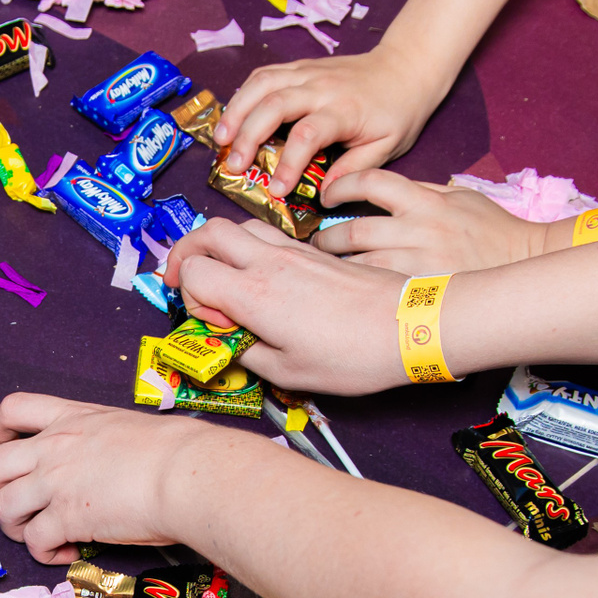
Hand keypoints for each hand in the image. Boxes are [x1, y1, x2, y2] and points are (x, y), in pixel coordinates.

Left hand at [0, 393, 212, 563]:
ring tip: (41, 533)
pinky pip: (34, 541)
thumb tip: (104, 464)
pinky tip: (67, 551)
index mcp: (69, 419)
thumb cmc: (174, 450)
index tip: (5, 445)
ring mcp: (55, 483)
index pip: (10, 410)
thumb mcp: (125, 426)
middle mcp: (53, 448)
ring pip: (1, 507)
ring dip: (15, 527)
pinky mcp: (67, 518)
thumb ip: (99, 440)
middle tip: (17, 504)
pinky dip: (44, 552)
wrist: (187, 473)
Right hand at [164, 218, 407, 394]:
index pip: (194, 271)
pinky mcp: (316, 251)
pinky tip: (262, 277)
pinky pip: (268, 233)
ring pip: (238, 225)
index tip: (212, 322)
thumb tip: (230, 343)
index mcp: (254, 294)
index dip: (190, 296)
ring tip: (224, 276)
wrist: (410, 327)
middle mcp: (269, 262)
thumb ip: (247, 354)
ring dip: (219, 245)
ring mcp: (294, 251)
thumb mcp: (289, 372)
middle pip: (208, 230)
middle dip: (187, 251)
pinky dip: (249, 247)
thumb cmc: (352, 356)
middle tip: (187, 279)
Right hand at [211, 43, 445, 195]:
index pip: (307, 135)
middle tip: (233, 166)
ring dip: (236, 110)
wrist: (407, 66)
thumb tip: (323, 196)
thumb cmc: (398, 111)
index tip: (276, 191)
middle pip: (274, 105)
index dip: (288, 164)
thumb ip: (354, 169)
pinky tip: (233, 115)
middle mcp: (321, 87)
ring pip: (261, 83)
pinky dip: (244, 93)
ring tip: (220, 139)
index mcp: (345, 111)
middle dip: (248, 136)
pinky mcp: (300, 66)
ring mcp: (308, 72)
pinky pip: (264, 74)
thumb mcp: (387, 147)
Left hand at [312, 168, 553, 272]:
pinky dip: (358, 290)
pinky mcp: (422, 293)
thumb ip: (422, 191)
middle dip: (326, 238)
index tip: (327, 196)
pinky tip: (347, 292)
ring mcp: (419, 264)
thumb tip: (380, 190)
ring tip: (326, 271)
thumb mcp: (460, 198)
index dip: (340, 186)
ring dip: (336, 267)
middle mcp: (419, 229)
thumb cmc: (494, 230)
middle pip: (353, 229)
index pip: (370, 181)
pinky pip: (377, 290)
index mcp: (426, 200)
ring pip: (360, 265)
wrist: (527, 264)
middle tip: (317, 244)